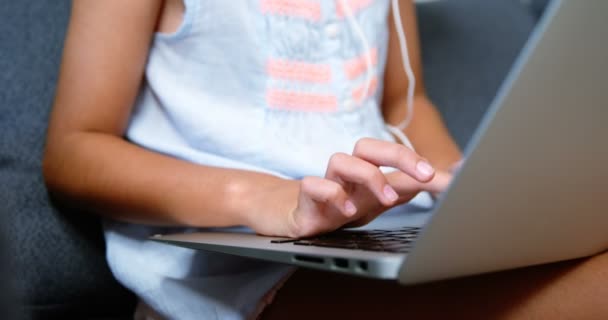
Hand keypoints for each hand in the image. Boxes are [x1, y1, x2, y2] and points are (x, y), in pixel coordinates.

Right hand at [283, 138, 448, 237]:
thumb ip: (408, 188)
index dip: (423, 165)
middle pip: (368, 146)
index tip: (451, 178)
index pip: (396, 159)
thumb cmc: (341, 206)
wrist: (297, 218)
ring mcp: (327, 185)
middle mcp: (348, 174)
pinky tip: (348, 211)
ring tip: (388, 200)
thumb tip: (446, 178)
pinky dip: (333, 196)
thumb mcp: (378, 201)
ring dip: (368, 177)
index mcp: (367, 172)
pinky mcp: (306, 200)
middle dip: (400, 156)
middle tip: (426, 175)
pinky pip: (314, 186)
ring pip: (341, 161)